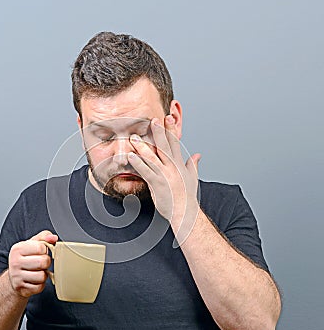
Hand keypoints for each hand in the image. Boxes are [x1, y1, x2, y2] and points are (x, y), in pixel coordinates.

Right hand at [8, 230, 57, 297]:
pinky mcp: (21, 289)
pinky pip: (40, 287)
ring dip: (44, 274)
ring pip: (42, 276)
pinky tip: (35, 280)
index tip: (40, 252)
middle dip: (46, 262)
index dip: (45, 250)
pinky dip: (40, 284)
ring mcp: (17, 277)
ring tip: (38, 271)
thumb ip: (44, 236)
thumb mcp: (33, 244)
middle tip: (41, 263)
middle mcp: (14, 262)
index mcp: (17, 249)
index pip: (41, 247)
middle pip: (43, 262)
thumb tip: (53, 238)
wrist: (14, 277)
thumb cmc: (26, 258)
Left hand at [128, 115, 200, 230]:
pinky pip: (146, 172)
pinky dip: (138, 164)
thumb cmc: (187, 196)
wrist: (185, 212)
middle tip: (152, 120)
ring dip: (143, 147)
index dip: (171, 129)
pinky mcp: (157, 185)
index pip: (175, 143)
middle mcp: (173, 167)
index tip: (168, 117)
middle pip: (165, 146)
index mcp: (179, 164)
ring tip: (133, 137)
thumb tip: (197, 155)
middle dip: (159, 132)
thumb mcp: (192, 177)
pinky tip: (131, 156)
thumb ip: (193, 164)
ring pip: (153, 158)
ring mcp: (165, 176)